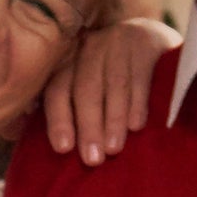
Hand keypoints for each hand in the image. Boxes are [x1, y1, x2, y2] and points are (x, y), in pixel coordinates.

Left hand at [37, 17, 178, 166]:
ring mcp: (120, 42)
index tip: (64, 148)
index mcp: (70, 60)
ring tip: (113, 149)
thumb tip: (43, 142)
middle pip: (86, 88)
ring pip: (114, 84)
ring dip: (113, 119)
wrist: (153, 38)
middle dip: (88, 126)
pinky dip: (138, 103)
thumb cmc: (115, 75)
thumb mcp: (88, 83)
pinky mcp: (148, 43)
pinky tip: (136, 126)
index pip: (58, 89)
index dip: (59, 119)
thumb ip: (69, 107)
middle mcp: (92, 48)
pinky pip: (140, 77)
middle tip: (93, 159)